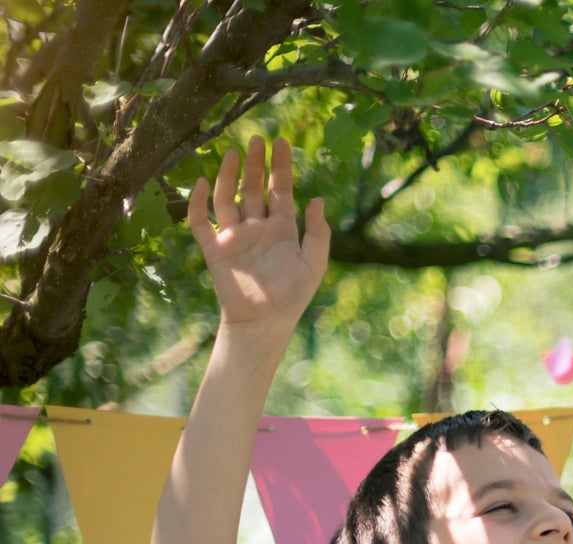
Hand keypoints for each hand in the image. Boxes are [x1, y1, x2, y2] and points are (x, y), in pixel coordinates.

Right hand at [186, 137, 329, 334]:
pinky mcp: (214, 249)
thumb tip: (319, 199)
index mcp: (282, 230)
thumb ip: (318, 233)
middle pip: (254, 188)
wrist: (265, 322)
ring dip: (230, 176)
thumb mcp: (313, 264)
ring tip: (234, 152)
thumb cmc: (292, 297)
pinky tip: (202, 182)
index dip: (282, 167)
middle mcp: (257, 228)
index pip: (281, 191)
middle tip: (257, 138)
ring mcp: (234, 236)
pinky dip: (199, 203)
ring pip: (228, 198)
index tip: (282, 142)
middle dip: (256, 164)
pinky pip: (201, 222)